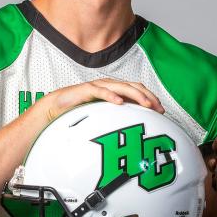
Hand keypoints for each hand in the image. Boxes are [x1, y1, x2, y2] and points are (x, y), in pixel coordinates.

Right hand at [33, 79, 163, 121]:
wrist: (56, 107)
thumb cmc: (80, 112)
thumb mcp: (103, 116)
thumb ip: (117, 118)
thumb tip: (133, 131)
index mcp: (114, 90)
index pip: (137, 90)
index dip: (151, 98)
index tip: (161, 111)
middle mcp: (109, 86)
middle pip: (134, 87)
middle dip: (148, 97)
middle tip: (158, 109)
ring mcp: (98, 86)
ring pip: (121, 87)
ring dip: (136, 95)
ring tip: (146, 104)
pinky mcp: (86, 89)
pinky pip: (101, 91)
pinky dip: (111, 96)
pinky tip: (119, 103)